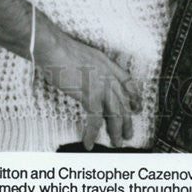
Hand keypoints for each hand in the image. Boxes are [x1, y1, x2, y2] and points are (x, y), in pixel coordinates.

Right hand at [37, 29, 141, 150]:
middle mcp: (108, 75)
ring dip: (116, 130)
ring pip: (115, 113)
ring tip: (116, 142)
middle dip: (127, 120)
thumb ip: (93, 68)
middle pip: (123, 101)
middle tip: (128, 133)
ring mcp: (101, 85)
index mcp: (107, 64)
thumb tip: (90, 78)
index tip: (137, 107)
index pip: (127, 82)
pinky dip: (91, 133)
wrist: (55, 48)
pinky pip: (94, 119)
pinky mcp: (89, 94)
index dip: (134, 96)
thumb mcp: (86, 56)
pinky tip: (89, 142)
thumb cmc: (63, 50)